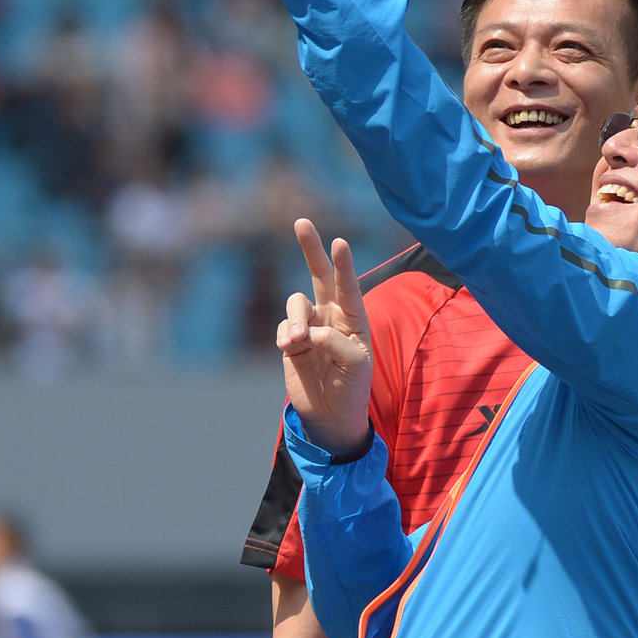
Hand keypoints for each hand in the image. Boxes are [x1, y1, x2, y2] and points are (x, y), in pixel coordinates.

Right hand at [279, 218, 373, 456]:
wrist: (331, 414)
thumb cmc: (353, 386)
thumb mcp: (355, 362)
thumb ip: (334, 340)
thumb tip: (304, 330)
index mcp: (354, 316)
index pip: (348, 284)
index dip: (343, 264)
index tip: (340, 242)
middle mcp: (331, 315)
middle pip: (319, 274)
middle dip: (311, 248)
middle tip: (302, 222)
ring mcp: (309, 326)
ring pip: (295, 304)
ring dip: (294, 319)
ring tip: (296, 342)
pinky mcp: (289, 341)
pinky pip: (282, 327)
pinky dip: (284, 336)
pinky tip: (289, 350)